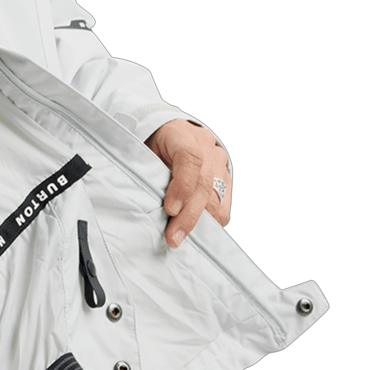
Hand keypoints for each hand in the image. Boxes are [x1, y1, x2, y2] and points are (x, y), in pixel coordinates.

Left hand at [145, 119, 231, 248]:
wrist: (171, 132)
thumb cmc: (152, 144)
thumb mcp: (143, 149)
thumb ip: (148, 171)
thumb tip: (146, 204)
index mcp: (181, 134)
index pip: (189, 158)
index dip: (182, 186)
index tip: (170, 209)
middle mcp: (205, 145)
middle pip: (203, 184)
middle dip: (188, 216)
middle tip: (173, 237)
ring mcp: (218, 161)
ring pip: (216, 197)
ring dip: (199, 222)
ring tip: (181, 236)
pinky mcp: (225, 177)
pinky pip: (224, 205)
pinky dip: (211, 221)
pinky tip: (195, 230)